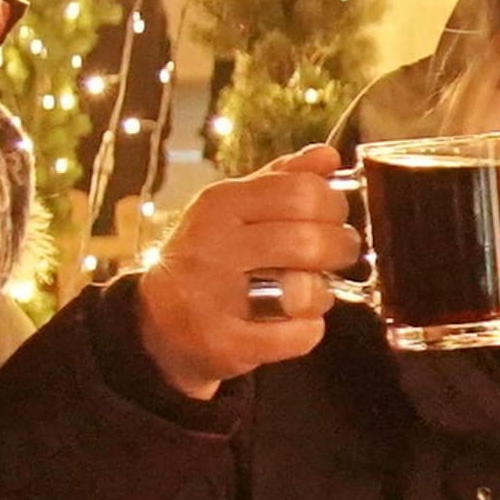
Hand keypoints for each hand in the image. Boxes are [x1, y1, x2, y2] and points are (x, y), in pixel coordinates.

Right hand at [133, 144, 356, 398]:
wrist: (158, 322)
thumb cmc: (209, 257)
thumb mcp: (235, 209)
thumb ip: (283, 180)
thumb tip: (328, 156)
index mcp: (220, 204)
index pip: (301, 192)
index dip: (333, 205)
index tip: (334, 217)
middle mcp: (214, 246)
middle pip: (309, 241)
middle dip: (340, 248)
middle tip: (338, 255)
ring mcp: (216, 298)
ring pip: (305, 290)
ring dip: (324, 292)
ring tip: (314, 290)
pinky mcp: (225, 343)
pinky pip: (297, 336)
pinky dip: (309, 330)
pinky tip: (297, 322)